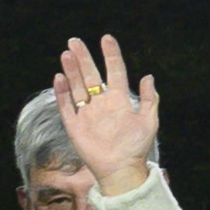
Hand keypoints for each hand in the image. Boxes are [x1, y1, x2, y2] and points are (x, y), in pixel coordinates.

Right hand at [49, 35, 164, 192]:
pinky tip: (59, 77)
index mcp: (120, 100)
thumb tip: (148, 76)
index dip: (111, 55)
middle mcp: (101, 104)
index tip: (106, 38)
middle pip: (90, 75)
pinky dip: (62, 92)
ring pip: (77, 87)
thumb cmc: (136, 147)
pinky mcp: (74, 125)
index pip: (115, 71)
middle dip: (83, 58)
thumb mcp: (149, 121)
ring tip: (67, 54)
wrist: (121, 170)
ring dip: (71, 71)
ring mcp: (87, 113)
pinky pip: (66, 106)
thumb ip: (150, 99)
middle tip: (75, 41)